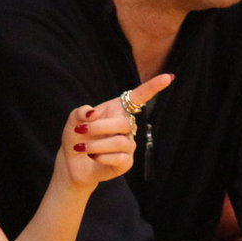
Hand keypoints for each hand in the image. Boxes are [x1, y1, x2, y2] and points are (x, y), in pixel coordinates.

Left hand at [58, 73, 167, 190]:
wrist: (73, 163)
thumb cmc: (77, 137)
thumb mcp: (74, 121)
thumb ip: (80, 112)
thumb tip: (91, 113)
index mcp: (118, 111)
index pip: (139, 97)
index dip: (153, 87)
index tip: (168, 77)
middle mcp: (127, 127)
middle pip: (123, 123)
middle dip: (98, 127)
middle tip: (80, 130)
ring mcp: (129, 145)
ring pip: (120, 141)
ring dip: (96, 144)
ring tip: (82, 147)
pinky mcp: (126, 163)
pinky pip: (119, 158)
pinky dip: (101, 156)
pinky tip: (92, 156)